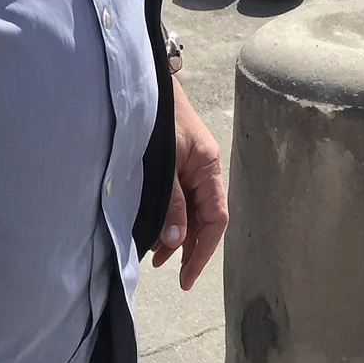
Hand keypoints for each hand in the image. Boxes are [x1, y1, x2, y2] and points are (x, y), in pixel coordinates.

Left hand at [152, 85, 226, 289]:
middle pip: (203, 220)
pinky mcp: (175, 166)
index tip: (186, 278)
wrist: (148, 84)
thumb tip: (177, 240)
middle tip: (169, 273)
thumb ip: (172, 200)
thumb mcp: (166, 160)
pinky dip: (168, 219)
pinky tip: (153, 232)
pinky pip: (178, 201)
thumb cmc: (160, 116)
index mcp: (208, 168)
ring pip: (189, 212)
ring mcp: (189, 169)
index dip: (203, 251)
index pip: (215, 219)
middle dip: (188, 248)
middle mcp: (202, 171)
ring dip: (175, 236)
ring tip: (154, 256)